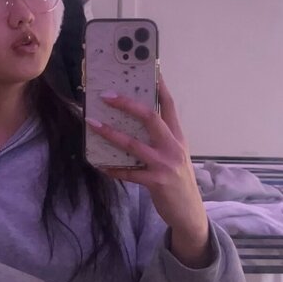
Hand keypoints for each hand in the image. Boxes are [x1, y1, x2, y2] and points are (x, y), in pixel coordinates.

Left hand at [86, 75, 210, 266]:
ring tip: (93, 124)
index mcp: (178, 136)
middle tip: (106, 95)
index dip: (159, 86)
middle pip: (151, 117)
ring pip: (134, 144)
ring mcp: (165, 164)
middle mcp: (173, 146)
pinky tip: (100, 164)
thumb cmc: (178, 179)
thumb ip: (161, 138)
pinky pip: (129, 172)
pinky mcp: (156, 182)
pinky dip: (113, 168)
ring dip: (111, 133)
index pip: (169, 105)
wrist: (190, 212)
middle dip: (127, 104)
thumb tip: (136, 120)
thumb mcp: (176, 154)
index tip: (149, 69)